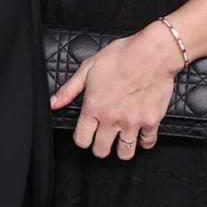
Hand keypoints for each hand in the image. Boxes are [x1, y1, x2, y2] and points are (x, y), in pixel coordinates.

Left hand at [50, 24, 179, 159]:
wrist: (153, 53)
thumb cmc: (122, 56)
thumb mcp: (88, 68)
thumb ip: (69, 89)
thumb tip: (53, 103)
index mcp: (94, 107)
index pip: (81, 139)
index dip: (82, 139)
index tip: (87, 134)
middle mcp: (112, 118)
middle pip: (101, 150)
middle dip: (100, 147)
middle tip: (104, 139)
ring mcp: (132, 122)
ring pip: (125, 153)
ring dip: (122, 149)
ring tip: (122, 140)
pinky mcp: (151, 120)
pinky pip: (147, 142)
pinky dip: (144, 141)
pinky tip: (140, 134)